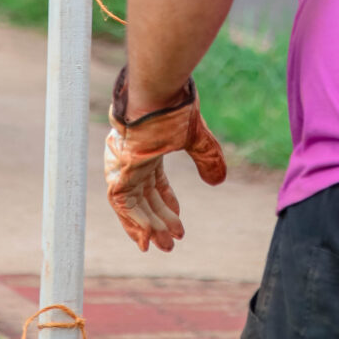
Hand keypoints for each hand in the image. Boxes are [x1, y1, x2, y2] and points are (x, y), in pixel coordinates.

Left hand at [104, 69, 225, 251]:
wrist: (156, 92)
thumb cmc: (173, 106)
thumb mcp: (196, 137)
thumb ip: (207, 159)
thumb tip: (218, 181)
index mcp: (149, 151)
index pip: (153, 186)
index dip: (166, 206)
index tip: (178, 226)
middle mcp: (134, 160)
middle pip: (143, 199)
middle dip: (157, 223)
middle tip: (169, 246)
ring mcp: (125, 165)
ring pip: (132, 205)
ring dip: (147, 227)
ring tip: (162, 246)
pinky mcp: (120, 169)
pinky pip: (122, 204)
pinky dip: (134, 222)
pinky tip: (147, 238)